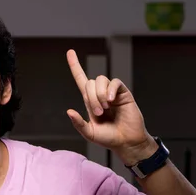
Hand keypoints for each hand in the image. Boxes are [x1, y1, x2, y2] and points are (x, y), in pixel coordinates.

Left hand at [66, 49, 156, 165]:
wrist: (126, 142)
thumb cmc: (109, 138)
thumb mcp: (89, 133)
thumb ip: (78, 123)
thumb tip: (69, 111)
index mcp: (90, 101)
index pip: (81, 79)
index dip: (75, 66)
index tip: (70, 52)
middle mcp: (100, 94)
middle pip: (89, 82)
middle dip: (91, 97)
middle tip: (98, 112)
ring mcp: (112, 93)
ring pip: (100, 80)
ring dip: (100, 95)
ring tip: (105, 108)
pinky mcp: (123, 93)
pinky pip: (115, 82)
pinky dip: (110, 90)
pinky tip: (111, 101)